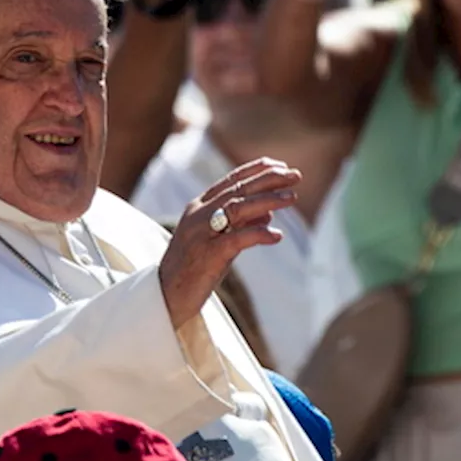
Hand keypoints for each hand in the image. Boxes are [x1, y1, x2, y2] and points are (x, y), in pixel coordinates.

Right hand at [160, 157, 299, 327]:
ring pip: (238, 208)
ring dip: (268, 200)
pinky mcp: (207, 255)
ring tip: (292, 197)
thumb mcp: (218, 241)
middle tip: (295, 175)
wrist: (166, 296)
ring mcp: (201, 233)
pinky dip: (259, 234)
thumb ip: (240, 225)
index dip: (256, 170)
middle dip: (268, 179)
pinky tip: (277, 236)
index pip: (230, 181)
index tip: (280, 164)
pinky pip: (237, 239)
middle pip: (238, 189)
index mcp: (199, 208)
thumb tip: (268, 213)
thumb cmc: (193, 269)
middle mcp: (199, 215)